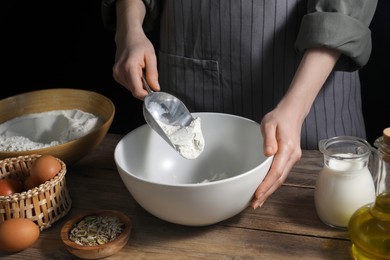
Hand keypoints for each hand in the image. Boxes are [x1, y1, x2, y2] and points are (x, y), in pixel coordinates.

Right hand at [113, 30, 158, 99]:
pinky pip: (128, 85)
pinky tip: (137, 72)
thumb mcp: (151, 56)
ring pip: (131, 89)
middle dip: (144, 89)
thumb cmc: (139, 44)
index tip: (154, 94)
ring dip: (140, 85)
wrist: (127, 36)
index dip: (147, 95)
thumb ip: (153, 74)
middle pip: (134, 91)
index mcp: (129, 67)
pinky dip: (135, 82)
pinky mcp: (116, 75)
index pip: (137, 91)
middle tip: (150, 78)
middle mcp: (120, 72)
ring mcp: (116, 74)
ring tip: (142, 72)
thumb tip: (155, 88)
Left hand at [250, 47, 339, 208]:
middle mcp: (292, 156)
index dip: (266, 185)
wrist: (292, 113)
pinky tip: (265, 190)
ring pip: (281, 179)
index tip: (257, 194)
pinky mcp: (290, 159)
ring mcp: (293, 158)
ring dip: (269, 191)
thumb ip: (268, 139)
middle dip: (267, 193)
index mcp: (287, 148)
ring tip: (257, 202)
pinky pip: (281, 174)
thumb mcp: (269, 124)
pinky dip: (273, 184)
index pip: (276, 171)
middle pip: (279, 179)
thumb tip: (268, 153)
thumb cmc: (278, 118)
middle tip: (254, 204)